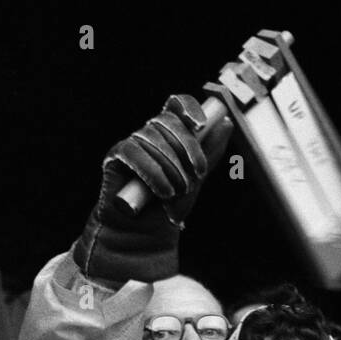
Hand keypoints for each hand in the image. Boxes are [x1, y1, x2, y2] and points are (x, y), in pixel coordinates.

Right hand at [72, 94, 229, 284]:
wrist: (145, 234)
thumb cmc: (170, 207)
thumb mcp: (196, 179)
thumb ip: (209, 152)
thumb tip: (225, 122)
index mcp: (170, 134)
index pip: (177, 105)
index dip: (188, 107)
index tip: (201, 125)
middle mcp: (150, 134)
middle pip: (167, 120)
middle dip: (187, 147)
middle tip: (199, 174)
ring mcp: (132, 142)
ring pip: (152, 138)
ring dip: (172, 167)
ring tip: (178, 192)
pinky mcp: (115, 156)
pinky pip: (134, 152)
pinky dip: (153, 173)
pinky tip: (163, 192)